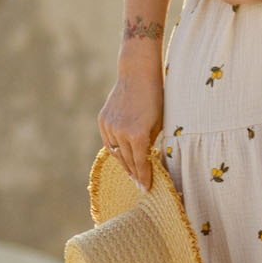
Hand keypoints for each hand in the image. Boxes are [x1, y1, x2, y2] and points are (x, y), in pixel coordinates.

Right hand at [98, 56, 162, 188]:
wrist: (137, 74)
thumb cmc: (155, 97)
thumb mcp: (159, 122)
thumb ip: (151, 142)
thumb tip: (147, 158)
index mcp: (137, 135)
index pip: (140, 164)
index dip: (144, 177)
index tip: (146, 188)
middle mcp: (120, 133)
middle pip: (127, 161)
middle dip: (134, 173)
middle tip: (139, 184)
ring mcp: (109, 126)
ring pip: (115, 152)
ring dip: (124, 163)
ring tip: (131, 172)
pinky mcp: (103, 120)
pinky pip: (109, 141)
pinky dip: (115, 149)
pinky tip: (122, 155)